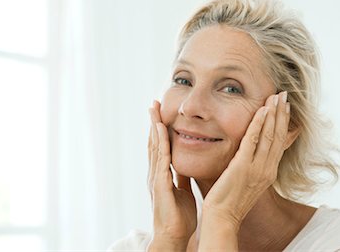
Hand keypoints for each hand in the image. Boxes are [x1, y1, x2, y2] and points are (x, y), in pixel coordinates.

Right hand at [147, 100, 196, 250]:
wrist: (174, 235)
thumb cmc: (179, 217)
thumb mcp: (182, 191)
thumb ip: (181, 178)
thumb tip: (185, 166)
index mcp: (162, 175)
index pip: (160, 147)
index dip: (159, 130)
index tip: (160, 114)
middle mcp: (156, 173)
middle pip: (153, 142)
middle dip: (153, 122)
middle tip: (153, 104)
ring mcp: (156, 177)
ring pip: (154, 146)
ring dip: (154, 127)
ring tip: (154, 110)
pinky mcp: (160, 183)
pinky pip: (161, 158)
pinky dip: (161, 142)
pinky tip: (161, 129)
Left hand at [202, 92, 290, 230]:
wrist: (222, 217)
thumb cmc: (230, 199)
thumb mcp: (247, 180)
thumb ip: (252, 165)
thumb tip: (253, 151)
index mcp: (268, 172)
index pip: (279, 142)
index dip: (283, 123)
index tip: (286, 107)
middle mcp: (267, 169)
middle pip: (278, 136)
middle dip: (281, 113)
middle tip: (284, 95)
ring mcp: (256, 168)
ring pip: (269, 136)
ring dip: (273, 114)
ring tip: (276, 96)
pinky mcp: (242, 166)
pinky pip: (253, 141)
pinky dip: (259, 124)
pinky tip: (262, 110)